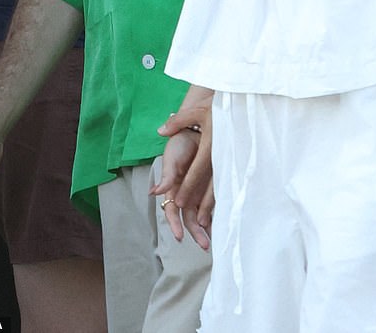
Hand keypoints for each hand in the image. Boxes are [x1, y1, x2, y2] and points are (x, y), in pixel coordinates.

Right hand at [152, 105, 213, 248]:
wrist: (197, 128)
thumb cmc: (181, 143)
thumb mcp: (173, 157)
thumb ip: (166, 175)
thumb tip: (153, 193)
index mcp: (173, 186)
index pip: (172, 210)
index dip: (174, 224)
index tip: (180, 237)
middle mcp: (185, 191)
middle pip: (188, 217)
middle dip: (195, 233)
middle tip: (205, 246)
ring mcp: (198, 189)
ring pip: (201, 215)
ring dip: (205, 229)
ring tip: (213, 242)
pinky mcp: (211, 185)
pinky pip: (213, 204)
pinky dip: (215, 216)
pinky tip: (222, 226)